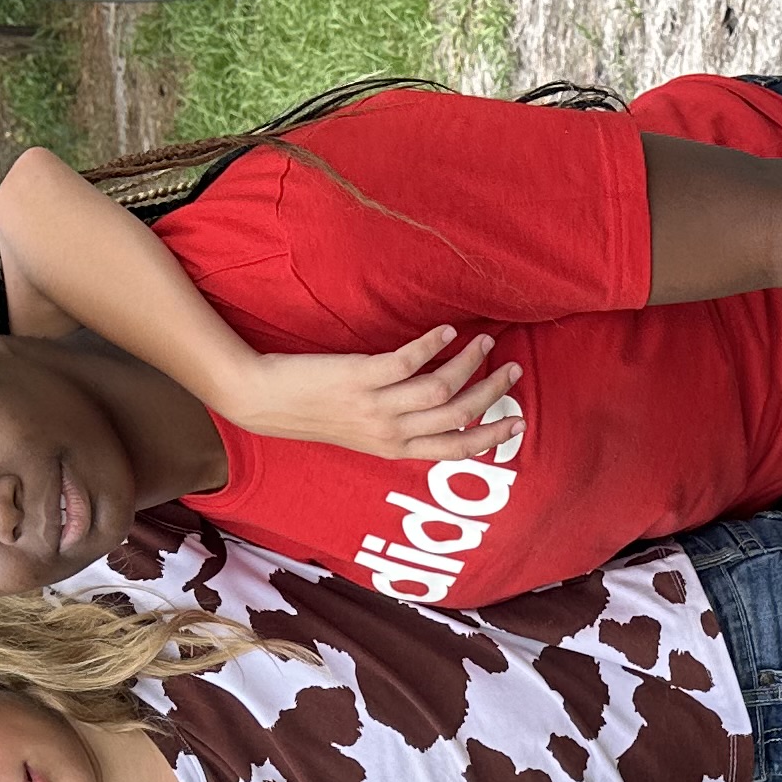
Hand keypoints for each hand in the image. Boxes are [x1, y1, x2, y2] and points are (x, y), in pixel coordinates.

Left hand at [230, 327, 526, 458]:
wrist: (263, 401)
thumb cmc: (310, 413)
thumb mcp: (359, 432)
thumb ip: (396, 427)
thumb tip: (432, 410)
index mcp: (392, 449)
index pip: (454, 448)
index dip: (490, 437)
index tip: (518, 423)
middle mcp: (389, 432)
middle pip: (456, 416)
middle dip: (491, 394)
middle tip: (512, 370)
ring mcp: (376, 405)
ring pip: (439, 388)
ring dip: (469, 363)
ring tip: (485, 343)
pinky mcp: (361, 376)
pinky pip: (408, 361)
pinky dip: (433, 345)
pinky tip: (447, 331)